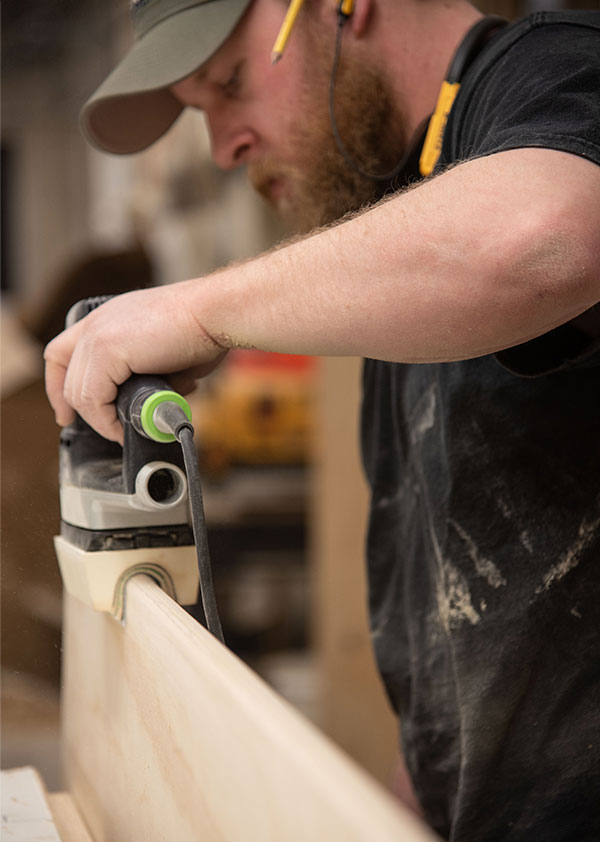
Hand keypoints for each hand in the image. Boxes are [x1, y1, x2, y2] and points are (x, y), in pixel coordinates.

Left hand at [44, 285, 226, 443]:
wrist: (215, 313)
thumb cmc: (205, 329)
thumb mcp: (168, 356)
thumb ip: (154, 377)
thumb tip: (157, 402)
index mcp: (109, 319)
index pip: (64, 352)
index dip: (60, 384)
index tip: (68, 411)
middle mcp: (97, 323)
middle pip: (64, 374)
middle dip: (79, 409)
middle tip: (104, 428)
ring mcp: (97, 335)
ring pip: (79, 392)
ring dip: (100, 420)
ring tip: (123, 431)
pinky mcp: (106, 349)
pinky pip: (93, 398)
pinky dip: (106, 420)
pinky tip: (124, 428)